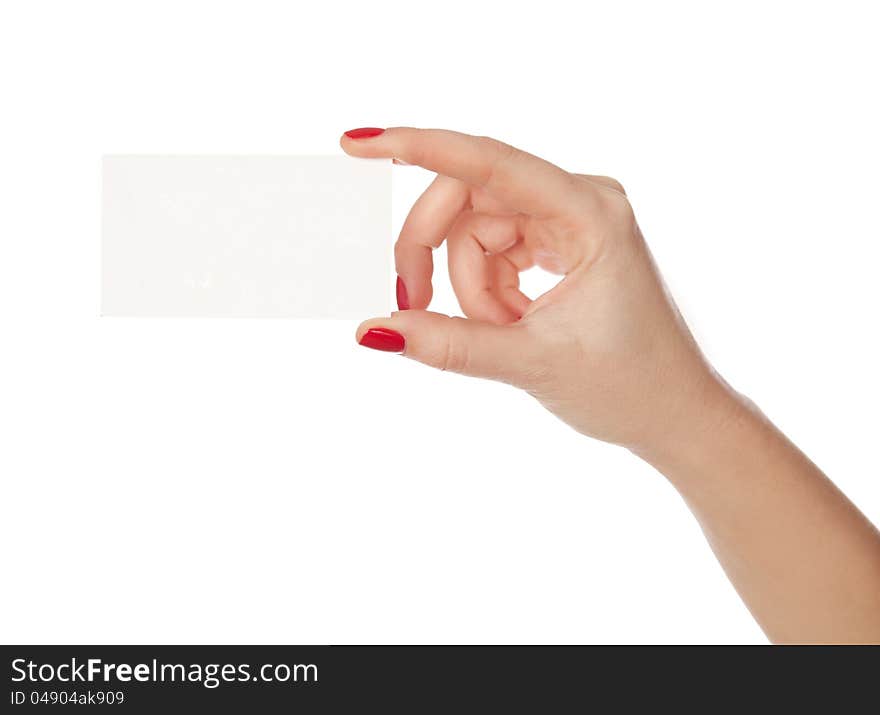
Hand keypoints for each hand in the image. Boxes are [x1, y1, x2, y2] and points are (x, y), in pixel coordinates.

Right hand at [342, 127, 728, 453]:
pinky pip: (493, 250)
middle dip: (433, 251)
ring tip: (504, 333)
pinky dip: (486, 290)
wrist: (673, 414)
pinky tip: (514, 323)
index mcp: (590, 214)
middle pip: (471, 198)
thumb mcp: (530, 363)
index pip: (490, 163)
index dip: (420, 148)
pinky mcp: (560, 243)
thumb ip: (448, 344)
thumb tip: (375, 330)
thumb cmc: (628, 385)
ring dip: (469, 286)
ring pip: (476, 230)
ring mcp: (570, 221)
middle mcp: (581, 202)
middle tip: (410, 302)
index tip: (361, 142)